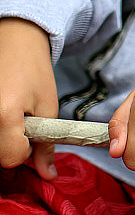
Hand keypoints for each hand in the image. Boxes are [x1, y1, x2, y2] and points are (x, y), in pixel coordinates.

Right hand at [0, 18, 58, 178]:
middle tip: (21, 120)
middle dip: (12, 144)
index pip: (10, 158)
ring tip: (11, 112)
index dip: (25, 151)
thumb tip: (48, 175)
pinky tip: (3, 109)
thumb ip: (46, 144)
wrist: (16, 41)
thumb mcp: (48, 105)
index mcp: (5, 115)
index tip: (32, 132)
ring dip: (2, 136)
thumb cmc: (34, 71)